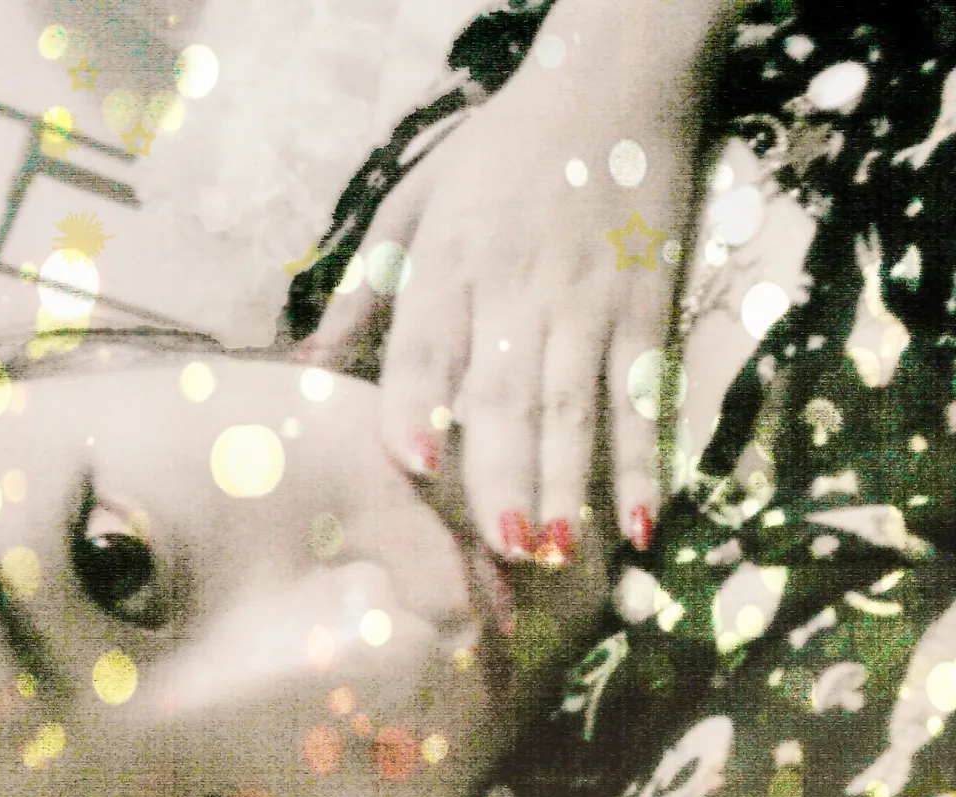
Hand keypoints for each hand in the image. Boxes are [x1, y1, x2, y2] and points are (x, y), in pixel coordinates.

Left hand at [297, 43, 699, 563]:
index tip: (411, 466)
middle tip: (498, 550)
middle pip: (507, 391)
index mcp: (453, 257)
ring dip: (566, 481)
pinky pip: (644, 396)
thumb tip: (308, 366)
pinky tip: (643, 518)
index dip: (421, 403)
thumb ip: (368, 287)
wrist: (615, 86)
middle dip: (503, 473)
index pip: (430, 342)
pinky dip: (645, 459)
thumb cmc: (501, 148)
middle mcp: (520, 287)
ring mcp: (591, 302)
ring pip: (576, 404)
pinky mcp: (647, 311)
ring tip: (556, 552)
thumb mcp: (416, 197)